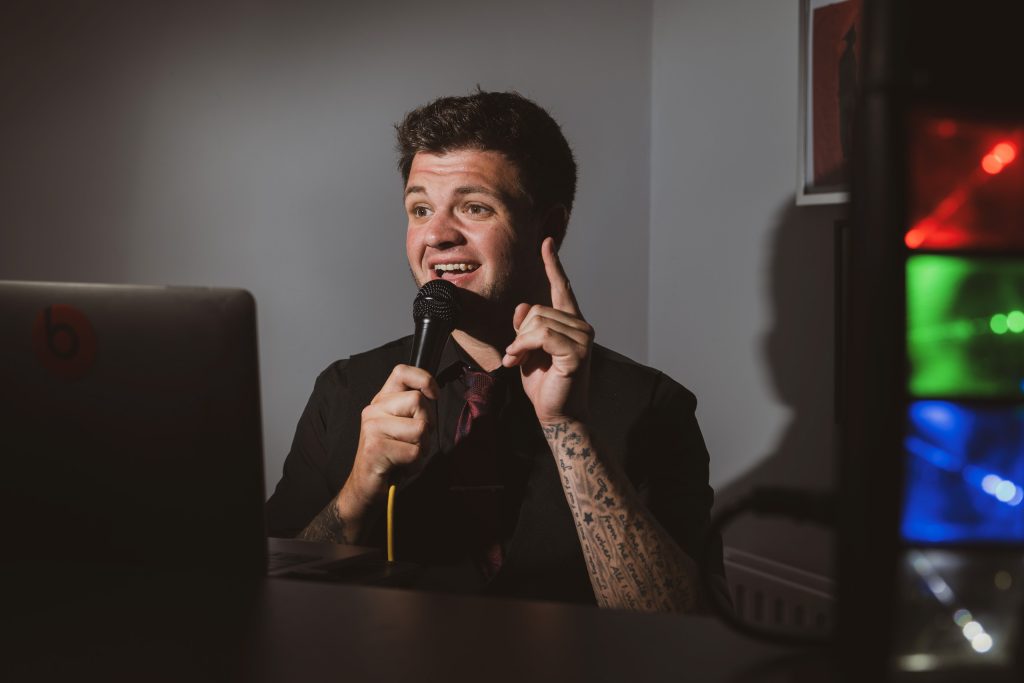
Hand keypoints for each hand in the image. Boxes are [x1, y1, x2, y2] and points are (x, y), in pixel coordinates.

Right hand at [337, 364, 436, 520]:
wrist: (366, 486)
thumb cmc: (391, 456)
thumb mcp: (402, 426)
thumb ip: (414, 409)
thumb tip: (433, 394)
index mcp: (381, 400)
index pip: (402, 371)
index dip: (424, 379)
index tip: (433, 395)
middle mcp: (374, 409)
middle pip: (418, 400)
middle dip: (427, 424)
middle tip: (414, 440)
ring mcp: (372, 428)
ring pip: (420, 427)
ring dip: (422, 447)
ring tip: (406, 454)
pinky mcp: (375, 448)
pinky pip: (414, 451)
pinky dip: (414, 463)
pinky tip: (400, 466)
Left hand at [502, 236, 592, 425]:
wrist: (556, 413)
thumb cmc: (544, 383)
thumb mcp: (528, 349)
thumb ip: (526, 326)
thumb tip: (523, 306)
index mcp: (570, 322)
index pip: (561, 288)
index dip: (553, 265)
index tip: (546, 243)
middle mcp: (580, 326)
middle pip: (537, 309)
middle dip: (518, 333)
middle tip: (514, 355)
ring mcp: (582, 338)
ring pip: (537, 321)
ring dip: (519, 343)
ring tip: (517, 360)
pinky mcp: (577, 351)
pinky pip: (541, 335)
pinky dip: (524, 347)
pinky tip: (519, 361)